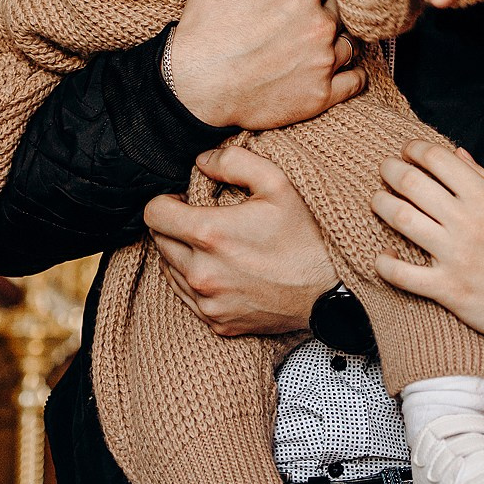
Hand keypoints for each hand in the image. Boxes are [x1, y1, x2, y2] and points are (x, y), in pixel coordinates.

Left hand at [145, 146, 336, 336]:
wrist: (330, 293)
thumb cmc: (307, 236)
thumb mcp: (278, 183)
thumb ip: (234, 162)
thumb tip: (201, 161)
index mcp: (210, 235)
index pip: (153, 213)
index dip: (166, 200)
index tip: (185, 200)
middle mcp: (201, 273)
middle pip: (158, 240)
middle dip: (174, 225)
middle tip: (203, 219)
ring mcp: (207, 302)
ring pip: (168, 269)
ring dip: (182, 253)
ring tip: (214, 244)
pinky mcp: (216, 322)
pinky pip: (186, 296)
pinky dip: (194, 280)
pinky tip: (222, 269)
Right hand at [165, 0, 364, 128]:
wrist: (194, 85)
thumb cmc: (206, 25)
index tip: (293, 1)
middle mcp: (323, 24)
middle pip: (341, 13)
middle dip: (326, 15)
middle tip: (302, 24)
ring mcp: (324, 62)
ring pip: (351, 44)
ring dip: (337, 42)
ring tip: (314, 46)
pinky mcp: (322, 95)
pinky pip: (356, 81)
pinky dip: (351, 75)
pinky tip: (335, 70)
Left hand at [373, 141, 483, 406]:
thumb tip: (458, 154)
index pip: (438, 159)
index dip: (415, 149)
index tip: (408, 151)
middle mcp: (467, 223)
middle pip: (412, 183)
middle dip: (391, 170)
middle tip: (385, 170)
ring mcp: (456, 257)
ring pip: (401, 219)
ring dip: (382, 205)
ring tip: (377, 201)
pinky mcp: (449, 291)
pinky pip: (404, 275)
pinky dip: (385, 265)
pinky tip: (380, 258)